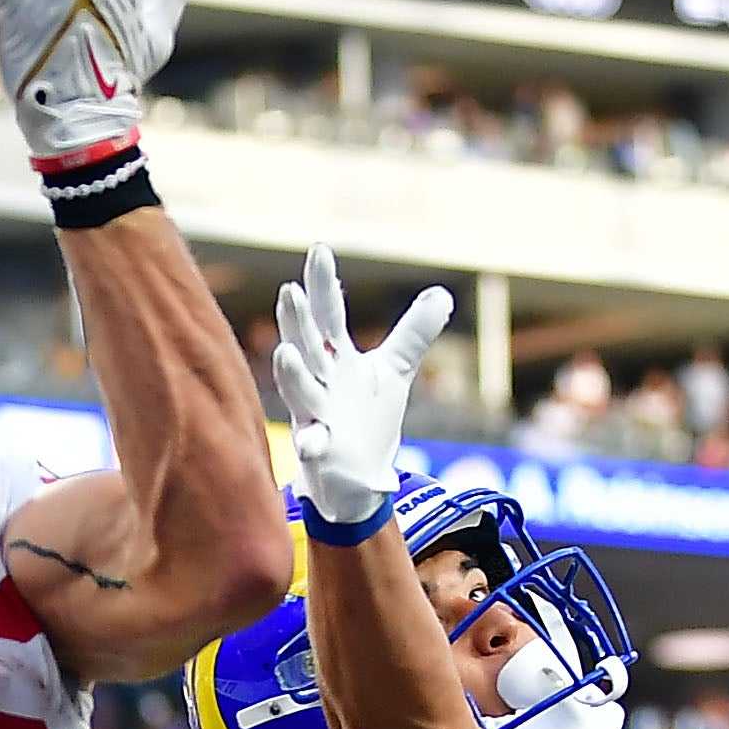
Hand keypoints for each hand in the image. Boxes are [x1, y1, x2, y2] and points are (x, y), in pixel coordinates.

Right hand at [268, 245, 451, 534]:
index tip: (319, 250)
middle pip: (307, 347)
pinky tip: (309, 444)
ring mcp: (317, 417)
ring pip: (300, 393)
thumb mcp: (394, 372)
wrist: (357, 478)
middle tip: (290, 291)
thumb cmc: (367, 420)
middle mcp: (320, 383)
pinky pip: (313, 447)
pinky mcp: (322, 453)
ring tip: (286, 352)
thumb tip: (443, 293)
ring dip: (292, 375)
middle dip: (297, 321)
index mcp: (336, 359)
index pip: (328, 315)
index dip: (323, 285)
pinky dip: (311, 445)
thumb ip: (413, 334)